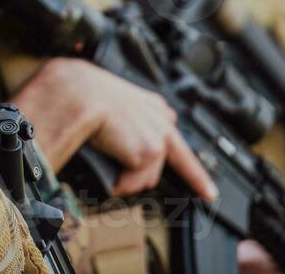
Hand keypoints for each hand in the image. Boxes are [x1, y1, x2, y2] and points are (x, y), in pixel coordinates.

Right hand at [11, 57, 218, 199]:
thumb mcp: (105, 97)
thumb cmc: (79, 91)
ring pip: (146, 175)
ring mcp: (157, 136)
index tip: (203, 175)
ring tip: (105, 159)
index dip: (185, 156)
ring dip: (126, 176)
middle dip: (195, 178)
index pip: (173, 132)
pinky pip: (131, 183)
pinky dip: (116, 181)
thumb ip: (119, 116)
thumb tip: (105, 136)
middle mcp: (161, 119)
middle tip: (208, 193)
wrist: (75, 93)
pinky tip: (104, 162)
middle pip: (181, 158)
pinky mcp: (148, 153)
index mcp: (150, 104)